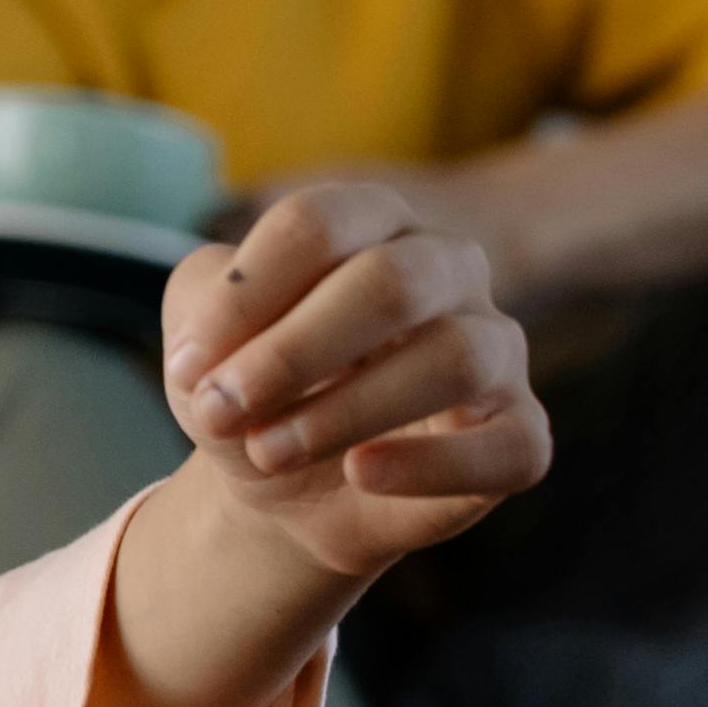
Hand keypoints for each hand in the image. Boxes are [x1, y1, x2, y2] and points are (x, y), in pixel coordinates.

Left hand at [162, 179, 548, 582]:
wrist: (282, 485)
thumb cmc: (253, 386)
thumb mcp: (203, 338)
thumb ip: (203, 315)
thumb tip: (214, 355)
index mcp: (373, 221)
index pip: (319, 224)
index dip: (246, 295)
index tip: (188, 365)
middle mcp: (447, 268)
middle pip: (390, 282)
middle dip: (291, 354)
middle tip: (221, 412)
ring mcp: (496, 348)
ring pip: (455, 357)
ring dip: (346, 412)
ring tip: (269, 452)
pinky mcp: (519, 432)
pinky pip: (510, 445)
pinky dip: (432, 465)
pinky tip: (362, 474)